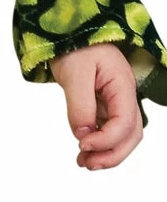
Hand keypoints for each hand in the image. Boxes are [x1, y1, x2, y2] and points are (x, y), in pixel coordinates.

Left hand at [49, 43, 142, 169]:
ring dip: (106, 156)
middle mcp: (124, 98)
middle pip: (131, 135)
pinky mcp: (105, 111)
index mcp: (122, 85)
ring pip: (124, 139)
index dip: (106, 139)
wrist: (70, 39)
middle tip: (86, 163)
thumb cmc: (76, 49)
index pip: (125, 122)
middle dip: (111, 155)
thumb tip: (83, 133)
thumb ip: (80, 105)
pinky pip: (110, 135)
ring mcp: (116, 105)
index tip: (81, 142)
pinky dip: (100, 149)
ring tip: (83, 162)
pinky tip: (83, 153)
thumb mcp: (74, 74)